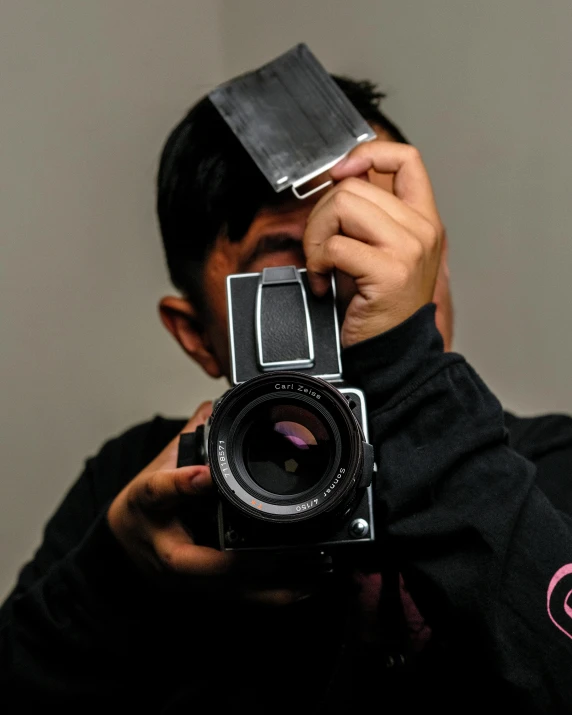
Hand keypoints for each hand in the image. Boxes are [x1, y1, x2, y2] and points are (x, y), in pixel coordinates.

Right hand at [107, 401, 318, 605]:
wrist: (122, 547)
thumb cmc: (142, 507)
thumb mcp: (157, 467)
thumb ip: (189, 437)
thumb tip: (217, 408)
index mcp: (151, 509)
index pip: (162, 492)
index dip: (183, 483)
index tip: (204, 474)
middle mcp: (169, 552)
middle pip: (211, 563)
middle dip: (256, 559)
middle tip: (297, 547)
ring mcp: (188, 579)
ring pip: (233, 589)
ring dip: (277, 584)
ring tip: (315, 570)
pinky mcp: (204, 592)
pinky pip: (241, 599)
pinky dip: (274, 595)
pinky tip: (305, 586)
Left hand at [304, 141, 444, 347]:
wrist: (393, 353)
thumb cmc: (379, 305)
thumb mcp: (381, 251)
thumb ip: (369, 216)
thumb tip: (335, 181)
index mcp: (423, 219)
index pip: (406, 159)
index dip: (367, 154)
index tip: (339, 172)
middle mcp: (422, 229)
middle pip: (354, 185)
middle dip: (320, 215)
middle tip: (320, 248)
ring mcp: (408, 249)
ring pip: (342, 206)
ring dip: (316, 237)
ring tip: (323, 265)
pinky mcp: (388, 271)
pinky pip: (334, 246)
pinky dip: (317, 264)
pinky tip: (324, 284)